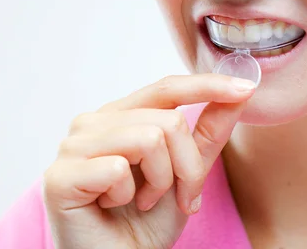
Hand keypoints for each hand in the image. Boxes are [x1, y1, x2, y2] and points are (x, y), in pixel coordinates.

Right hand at [43, 74, 255, 248]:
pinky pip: (118, 168)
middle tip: (181, 196)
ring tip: (145, 201)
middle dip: (189, 166)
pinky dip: (129, 195)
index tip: (246, 88)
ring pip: (149, 138)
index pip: (167, 87)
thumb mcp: (188, 172)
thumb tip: (239, 92)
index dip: (207, 85)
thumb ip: (209, 131)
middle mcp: (93, 122)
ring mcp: (73, 145)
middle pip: (168, 119)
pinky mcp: (60, 175)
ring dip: (161, 182)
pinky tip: (113, 207)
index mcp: (122, 115)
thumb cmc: (148, 221)